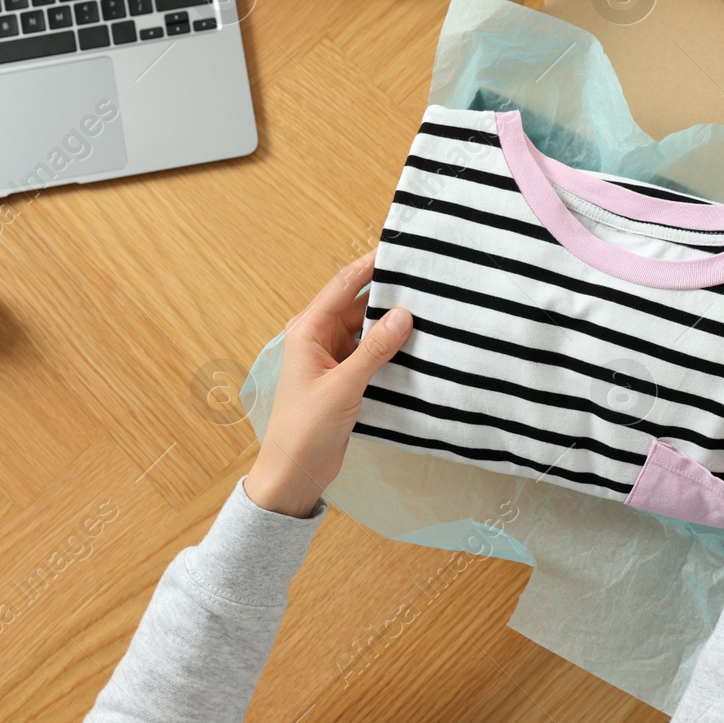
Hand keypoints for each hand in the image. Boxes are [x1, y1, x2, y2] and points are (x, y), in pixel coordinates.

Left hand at [243, 251, 412, 517]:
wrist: (294, 473)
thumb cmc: (305, 429)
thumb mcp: (343, 386)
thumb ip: (374, 349)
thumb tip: (404, 315)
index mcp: (307, 330)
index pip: (343, 285)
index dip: (369, 264)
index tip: (398, 248)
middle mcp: (319, 338)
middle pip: (358, 304)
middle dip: (388, 295)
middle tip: (424, 281)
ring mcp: (333, 358)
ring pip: (367, 329)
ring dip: (391, 324)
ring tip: (429, 309)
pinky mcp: (345, 378)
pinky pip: (371, 352)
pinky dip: (390, 348)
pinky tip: (416, 345)